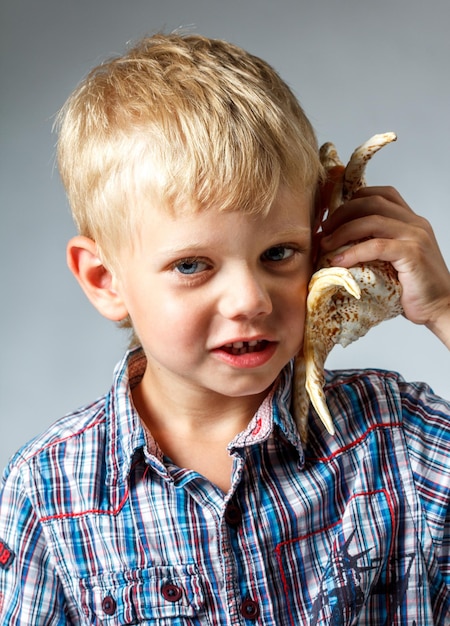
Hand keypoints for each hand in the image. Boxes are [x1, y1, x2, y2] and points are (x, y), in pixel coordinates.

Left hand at [319, 186, 449, 347]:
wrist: (440, 308)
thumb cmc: (413, 289)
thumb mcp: (394, 260)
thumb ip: (376, 246)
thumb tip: (338, 245)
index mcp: (411, 220)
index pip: (380, 194)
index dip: (352, 200)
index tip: (332, 216)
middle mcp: (414, 223)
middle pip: (372, 202)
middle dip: (342, 213)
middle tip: (324, 229)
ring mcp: (415, 237)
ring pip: (372, 221)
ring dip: (343, 231)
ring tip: (326, 245)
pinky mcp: (413, 255)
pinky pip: (377, 246)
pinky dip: (353, 252)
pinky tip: (338, 261)